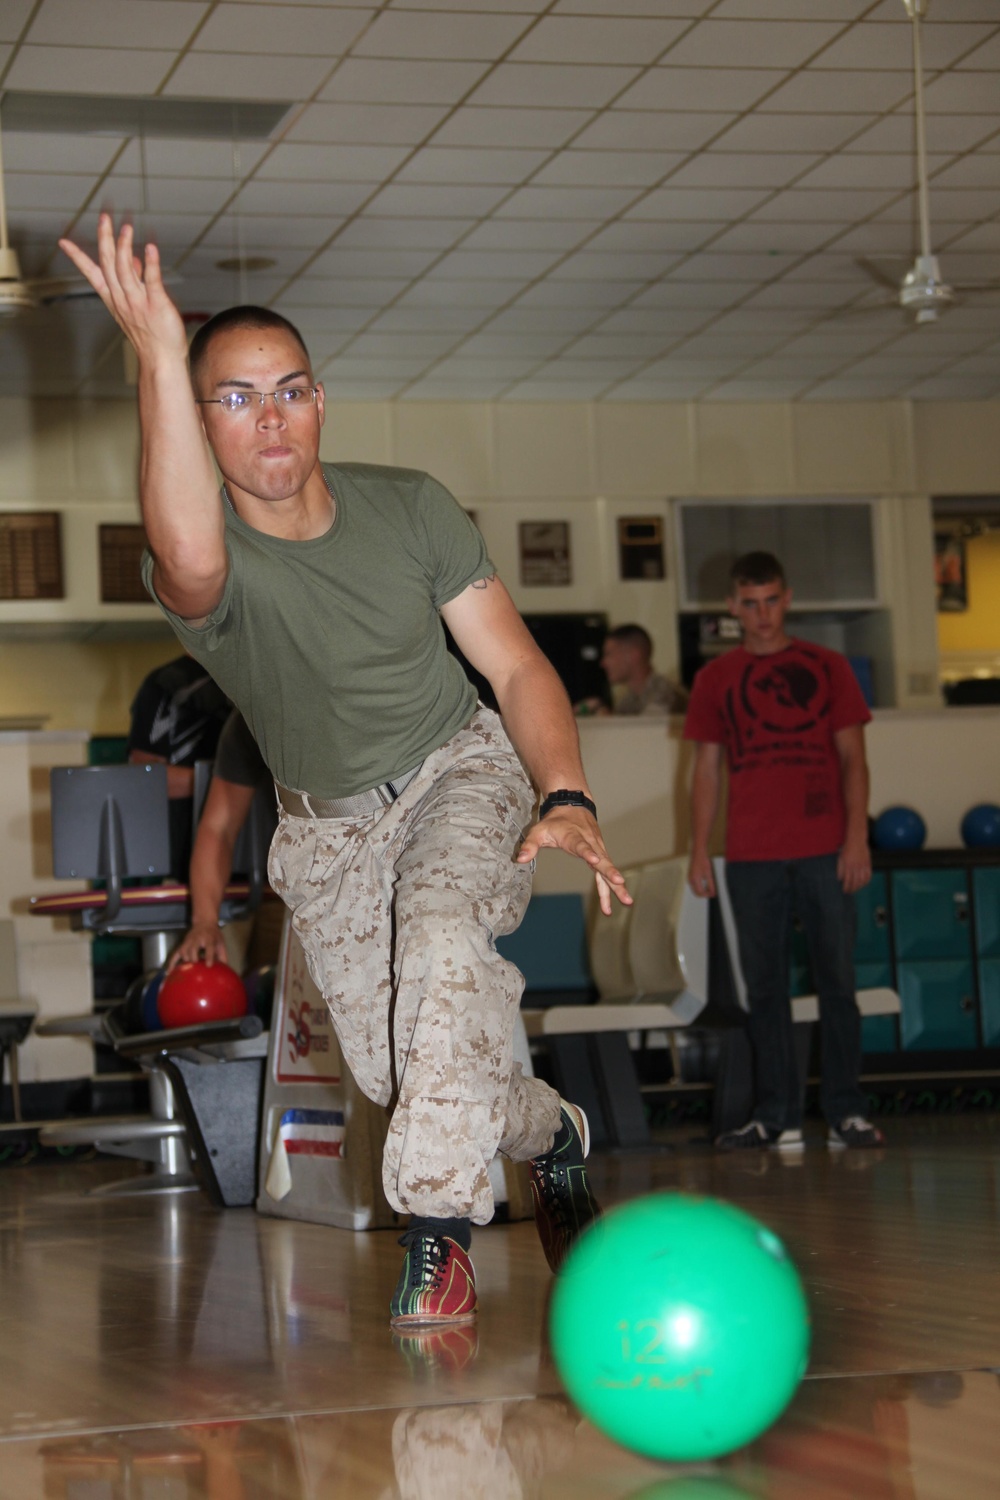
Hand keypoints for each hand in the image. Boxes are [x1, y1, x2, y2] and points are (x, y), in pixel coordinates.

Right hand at [59, 213, 187, 366]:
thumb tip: (132, 258)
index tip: (62, 242)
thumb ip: (134, 280)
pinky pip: (152, 281)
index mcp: (114, 298)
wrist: (161, 360)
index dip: (78, 257)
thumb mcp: (137, 305)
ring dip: (124, 247)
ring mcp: (138, 302)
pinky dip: (151, 264)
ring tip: (126, 228)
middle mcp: (122, 298)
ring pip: (125, 270)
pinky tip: (151, 248)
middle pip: (108, 264)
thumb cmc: (151, 334)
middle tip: (104, 218)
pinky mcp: (156, 305)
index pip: (92, 274)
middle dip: (105, 240)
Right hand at [168, 921, 226, 969]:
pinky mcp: (182, 945)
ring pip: (183, 952)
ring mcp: (188, 942)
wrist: (204, 922)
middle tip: (196, 970)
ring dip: (185, 962)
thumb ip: (222, 956)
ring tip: (188, 971)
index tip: (208, 965)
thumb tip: (224, 970)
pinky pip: (175, 954)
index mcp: (209, 938)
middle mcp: (197, 939)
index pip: (209, 947)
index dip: (208, 956)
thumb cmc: (213, 934)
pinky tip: (169, 972)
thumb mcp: (220, 942)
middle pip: (193, 950)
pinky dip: (171, 963)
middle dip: (193, 960)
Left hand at [517, 807, 631, 915]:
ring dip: (617, 885)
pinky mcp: (600, 854)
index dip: (588, 853)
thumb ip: (530, 845)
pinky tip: (609, 907)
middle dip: (611, 872)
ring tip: (627, 901)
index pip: (582, 846)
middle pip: (602, 859)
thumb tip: (519, 860)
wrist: (573, 805)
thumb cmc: (555, 821)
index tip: (595, 861)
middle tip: (620, 883)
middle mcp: (590, 843)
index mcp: (574, 837)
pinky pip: (605, 874)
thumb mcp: (538, 830)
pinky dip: (610, 888)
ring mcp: (598, 849)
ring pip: (609, 868)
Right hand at [688, 852, 715, 898]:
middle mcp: (690, 880)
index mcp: (695, 880)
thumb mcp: (709, 874)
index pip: (700, 892)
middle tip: (711, 893)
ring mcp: (689, 878)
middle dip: (704, 894)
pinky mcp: (690, 876)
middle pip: (696, 893)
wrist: (698, 853)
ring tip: (709, 889)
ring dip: (701, 891)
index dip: (707, 895)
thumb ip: (711, 884)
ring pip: (695, 890)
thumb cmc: (703, 861)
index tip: (713, 894)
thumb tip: (712, 892)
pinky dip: (699, 888)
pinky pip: (694, 886)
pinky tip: (705, 885)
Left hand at [837, 838, 871, 893]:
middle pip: (855, 882)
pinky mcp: (868, 864)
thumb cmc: (846, 849)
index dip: (846, 887)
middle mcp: (856, 867)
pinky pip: (869, 875)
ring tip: (856, 889)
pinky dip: (867, 881)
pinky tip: (864, 884)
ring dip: (859, 887)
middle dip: (852, 889)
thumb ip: (840, 869)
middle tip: (850, 892)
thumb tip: (840, 879)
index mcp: (848, 866)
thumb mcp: (840, 858)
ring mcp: (863, 866)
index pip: (847, 880)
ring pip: (862, 880)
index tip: (845, 891)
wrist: (856, 840)